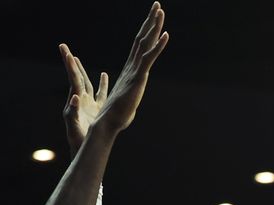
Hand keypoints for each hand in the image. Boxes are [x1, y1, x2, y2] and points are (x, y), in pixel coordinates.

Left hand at [59, 44, 108, 154]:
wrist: (84, 150)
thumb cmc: (78, 141)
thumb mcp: (74, 127)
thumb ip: (73, 112)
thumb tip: (75, 96)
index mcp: (75, 102)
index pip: (73, 79)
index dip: (70, 66)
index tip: (67, 52)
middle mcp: (80, 100)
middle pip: (76, 77)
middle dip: (70, 63)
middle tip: (63, 47)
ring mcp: (89, 104)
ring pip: (86, 83)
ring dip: (81, 70)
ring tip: (76, 58)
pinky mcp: (97, 109)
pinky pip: (100, 93)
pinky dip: (102, 84)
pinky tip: (104, 74)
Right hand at [91, 2, 169, 137]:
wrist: (107, 124)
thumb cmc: (117, 116)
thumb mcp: (128, 99)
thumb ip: (132, 92)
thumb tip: (133, 94)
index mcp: (131, 69)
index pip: (140, 45)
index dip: (147, 30)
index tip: (152, 17)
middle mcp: (132, 66)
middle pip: (143, 38)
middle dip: (151, 21)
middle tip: (157, 5)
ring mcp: (134, 71)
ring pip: (145, 44)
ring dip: (154, 27)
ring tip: (160, 10)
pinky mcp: (138, 78)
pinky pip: (149, 58)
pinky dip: (158, 46)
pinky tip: (166, 35)